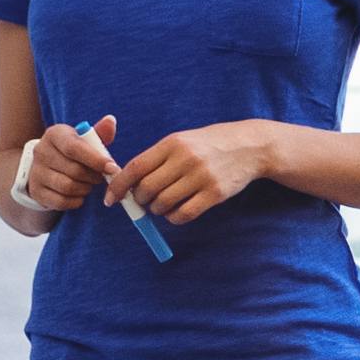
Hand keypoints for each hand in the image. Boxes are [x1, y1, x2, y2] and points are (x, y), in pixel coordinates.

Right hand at [9, 117, 120, 228]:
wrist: (46, 167)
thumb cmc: (72, 151)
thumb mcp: (84, 139)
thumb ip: (99, 132)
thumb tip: (111, 120)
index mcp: (54, 134)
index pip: (74, 148)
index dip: (96, 159)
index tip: (113, 167)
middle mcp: (41, 151)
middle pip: (75, 170)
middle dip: (94, 176)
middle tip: (100, 177)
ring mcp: (36, 172)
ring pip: (68, 187)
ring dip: (86, 188)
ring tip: (89, 184)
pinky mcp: (36, 191)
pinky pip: (61, 202)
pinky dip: (76, 201)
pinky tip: (79, 194)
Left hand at [111, 116, 296, 228]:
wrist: (249, 146)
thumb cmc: (209, 145)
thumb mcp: (182, 141)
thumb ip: (157, 158)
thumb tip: (129, 183)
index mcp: (172, 143)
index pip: (136, 167)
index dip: (119, 185)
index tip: (110, 198)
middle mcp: (185, 159)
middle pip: (147, 189)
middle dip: (140, 201)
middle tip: (144, 202)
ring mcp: (201, 177)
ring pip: (164, 204)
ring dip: (157, 210)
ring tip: (163, 206)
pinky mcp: (215, 193)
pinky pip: (184, 214)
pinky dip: (174, 218)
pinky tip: (176, 213)